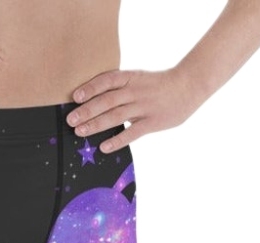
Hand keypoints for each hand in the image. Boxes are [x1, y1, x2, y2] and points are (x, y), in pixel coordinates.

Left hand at [66, 68, 199, 153]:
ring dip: (96, 124)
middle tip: (70, 120)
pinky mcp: (153, 122)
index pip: (107, 80)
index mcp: (131, 78)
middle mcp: (135, 91)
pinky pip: (132, 133)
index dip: (90, 88)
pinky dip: (117, 140)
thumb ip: (121, 88)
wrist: (189, 86)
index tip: (75, 97)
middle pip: (107, 100)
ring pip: (116, 115)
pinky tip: (104, 147)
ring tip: (80, 132)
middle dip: (87, 110)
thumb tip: (96, 102)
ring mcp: (144, 107)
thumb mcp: (139, 79)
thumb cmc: (159, 85)